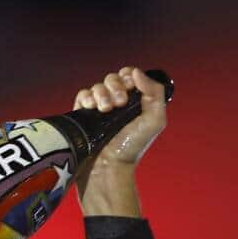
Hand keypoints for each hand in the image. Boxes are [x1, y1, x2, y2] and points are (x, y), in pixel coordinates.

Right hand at [72, 66, 167, 216]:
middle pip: (113, 78)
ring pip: (98, 86)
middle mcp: (117, 103)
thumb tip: (136, 72)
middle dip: (116, 86)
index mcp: (135, 102)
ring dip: (102, 93)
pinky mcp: (83, 115)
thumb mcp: (155, 120)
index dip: (129, 77)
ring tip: (105, 109)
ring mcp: (99, 108)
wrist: (108, 165)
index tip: (131, 88)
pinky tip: (92, 107)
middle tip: (120, 103)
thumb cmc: (133, 147)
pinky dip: (87, 97)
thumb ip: (155, 93)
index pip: (130, 76)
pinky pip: (82, 95)